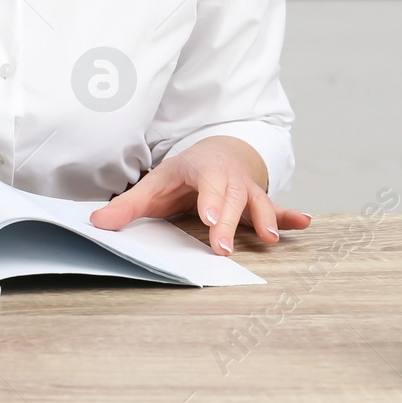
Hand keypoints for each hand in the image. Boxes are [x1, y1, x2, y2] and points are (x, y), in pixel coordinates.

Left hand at [88, 135, 310, 254]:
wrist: (216, 154)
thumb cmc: (183, 175)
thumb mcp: (154, 184)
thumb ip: (127, 206)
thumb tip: (97, 223)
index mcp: (200, 170)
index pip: (205, 183)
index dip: (208, 200)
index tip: (207, 219)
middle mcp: (227, 178)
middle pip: (230, 199)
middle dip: (228, 222)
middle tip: (223, 248)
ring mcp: (246, 189)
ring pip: (257, 203)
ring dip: (266, 219)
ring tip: (270, 238)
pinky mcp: (259, 202)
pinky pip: (278, 208)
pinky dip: (290, 216)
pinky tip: (304, 223)